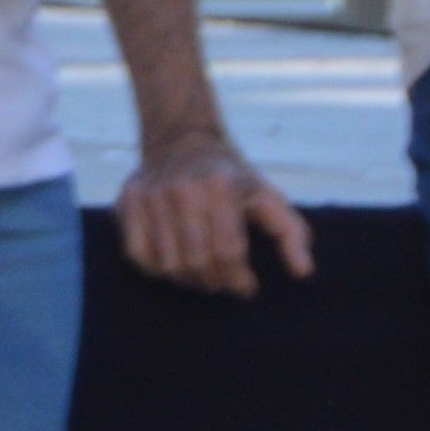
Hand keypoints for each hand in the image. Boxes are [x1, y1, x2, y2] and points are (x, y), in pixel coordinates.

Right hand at [116, 127, 313, 298]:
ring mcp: (149, 195)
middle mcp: (181, 189)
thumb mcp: (268, 197)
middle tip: (225, 284)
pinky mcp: (127, 202)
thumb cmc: (233, 179)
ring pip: (168, 264)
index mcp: (220, 187)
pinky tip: (174, 266)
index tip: (247, 288)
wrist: (182, 142)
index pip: (228, 251)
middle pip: (196, 260)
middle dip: (215, 282)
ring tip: (203, 277)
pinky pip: (138, 255)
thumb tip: (302, 273)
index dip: (239, 279)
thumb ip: (291, 234)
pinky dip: (157, 270)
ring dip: (189, 280)